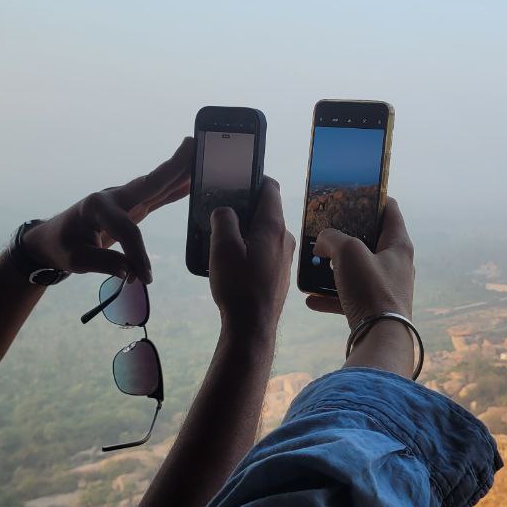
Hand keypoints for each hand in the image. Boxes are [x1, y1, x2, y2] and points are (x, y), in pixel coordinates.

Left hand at [22, 138, 193, 282]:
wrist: (53, 238)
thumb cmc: (62, 247)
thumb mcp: (75, 260)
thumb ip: (104, 262)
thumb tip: (131, 271)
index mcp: (97, 207)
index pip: (126, 230)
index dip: (138, 254)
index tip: (144, 277)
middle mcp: (113, 196)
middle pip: (148, 184)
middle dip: (172, 168)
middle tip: (193, 146)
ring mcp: (124, 199)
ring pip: (156, 186)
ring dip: (179, 172)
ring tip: (200, 156)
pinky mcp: (131, 206)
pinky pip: (157, 196)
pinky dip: (175, 188)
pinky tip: (191, 181)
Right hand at [209, 178, 295, 339]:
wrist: (252, 327)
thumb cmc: (238, 286)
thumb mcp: (222, 246)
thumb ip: (223, 219)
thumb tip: (225, 210)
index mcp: (273, 226)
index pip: (269, 188)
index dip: (253, 178)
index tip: (236, 179)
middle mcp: (284, 238)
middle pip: (266, 211)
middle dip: (244, 208)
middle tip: (221, 213)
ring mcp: (284, 257)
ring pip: (265, 233)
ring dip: (246, 231)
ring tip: (223, 241)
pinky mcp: (280, 273)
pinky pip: (265, 251)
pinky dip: (251, 249)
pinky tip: (234, 262)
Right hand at [305, 197, 414, 329]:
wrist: (380, 338)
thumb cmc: (371, 289)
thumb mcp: (348, 252)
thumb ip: (332, 238)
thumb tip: (323, 241)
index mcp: (398, 245)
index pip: (390, 211)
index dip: (372, 198)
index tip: (352, 193)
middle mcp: (396, 265)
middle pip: (370, 241)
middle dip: (345, 236)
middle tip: (324, 231)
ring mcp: (386, 289)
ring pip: (357, 271)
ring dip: (334, 268)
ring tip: (314, 266)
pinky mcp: (375, 310)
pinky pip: (350, 298)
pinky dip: (331, 297)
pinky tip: (311, 300)